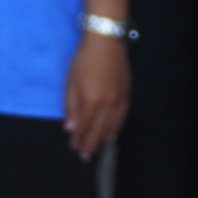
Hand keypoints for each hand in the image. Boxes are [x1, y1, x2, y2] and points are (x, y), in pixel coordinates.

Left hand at [64, 33, 130, 159]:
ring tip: (98, 148)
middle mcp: (109, 104)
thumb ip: (72, 107)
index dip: (80, 139)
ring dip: (104, 138)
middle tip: (85, 156)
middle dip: (91, 143)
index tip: (74, 148)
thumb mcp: (71, 83)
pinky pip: (123, 116)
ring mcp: (120, 99)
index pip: (86, 127)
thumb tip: (70, 129)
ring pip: (113, 125)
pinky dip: (117, 127)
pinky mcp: (127, 93)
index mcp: (93, 101)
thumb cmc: (84, 61)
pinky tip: (113, 132)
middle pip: (100, 129)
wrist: (106, 41)